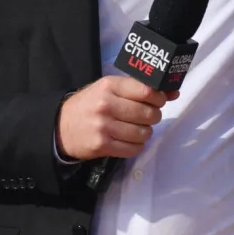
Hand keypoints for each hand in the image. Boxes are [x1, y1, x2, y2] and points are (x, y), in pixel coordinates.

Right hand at [55, 76, 176, 160]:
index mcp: (109, 86)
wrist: (60, 126)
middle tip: (146, 116)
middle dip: (153, 116)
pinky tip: (128, 140)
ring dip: (145, 132)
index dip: (159, 98)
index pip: (147, 91)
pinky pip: (133, 148)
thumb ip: (139, 89)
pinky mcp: (102, 145)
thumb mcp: (109, 89)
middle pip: (148, 113)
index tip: (159, 101)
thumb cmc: (90, 104)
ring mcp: (104, 127)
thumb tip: (174, 92)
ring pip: (144, 133)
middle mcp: (107, 105)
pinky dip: (136, 146)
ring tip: (136, 128)